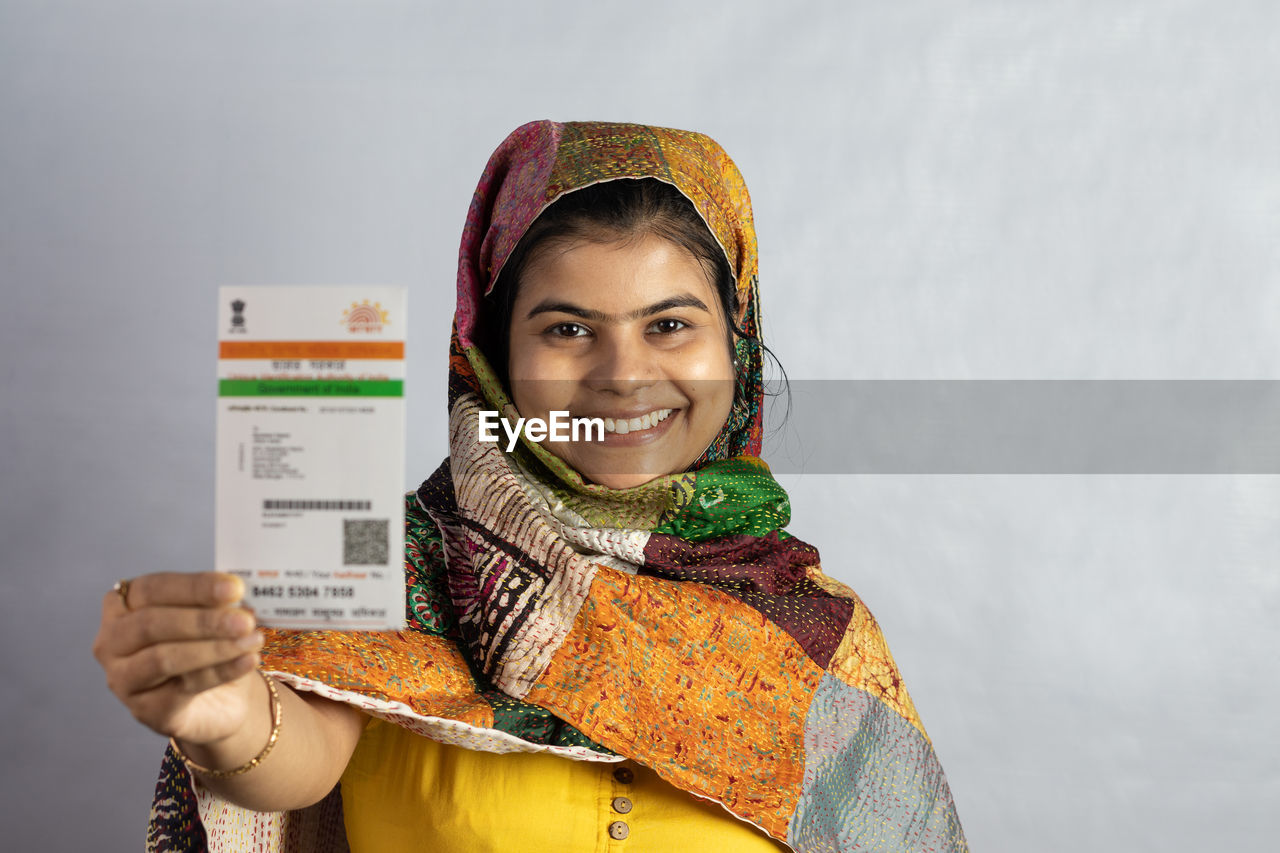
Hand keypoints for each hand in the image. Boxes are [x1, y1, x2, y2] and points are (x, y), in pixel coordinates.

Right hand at [92, 572, 265, 746]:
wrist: (218, 698)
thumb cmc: (206, 644)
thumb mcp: (211, 616)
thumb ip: (217, 603)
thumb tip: (238, 596)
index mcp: (123, 605)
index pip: (152, 588)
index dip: (194, 586)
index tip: (236, 587)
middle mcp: (112, 641)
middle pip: (151, 623)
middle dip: (204, 620)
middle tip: (245, 620)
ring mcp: (122, 679)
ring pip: (163, 658)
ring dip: (214, 647)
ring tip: (253, 640)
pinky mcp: (145, 710)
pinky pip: (184, 687)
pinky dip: (222, 671)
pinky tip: (249, 660)